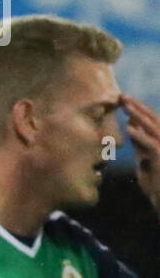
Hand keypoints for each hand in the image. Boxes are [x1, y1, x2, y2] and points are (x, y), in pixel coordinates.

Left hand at [122, 94, 159, 212]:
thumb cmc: (155, 181)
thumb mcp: (144, 159)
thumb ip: (139, 144)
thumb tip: (131, 128)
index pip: (149, 122)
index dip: (137, 109)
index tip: (122, 100)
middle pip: (152, 120)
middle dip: (137, 107)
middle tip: (122, 95)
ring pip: (152, 128)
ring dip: (138, 115)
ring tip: (125, 105)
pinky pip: (152, 145)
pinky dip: (140, 135)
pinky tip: (129, 128)